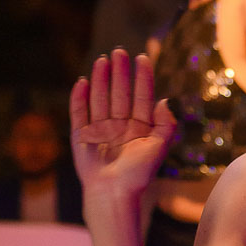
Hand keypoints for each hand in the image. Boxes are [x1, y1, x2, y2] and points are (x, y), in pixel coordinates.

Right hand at [70, 47, 173, 198]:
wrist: (113, 193)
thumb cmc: (138, 174)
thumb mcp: (158, 148)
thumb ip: (166, 125)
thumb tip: (164, 100)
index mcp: (139, 128)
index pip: (141, 97)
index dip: (142, 78)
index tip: (143, 58)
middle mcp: (120, 126)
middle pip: (119, 93)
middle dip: (120, 73)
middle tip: (120, 52)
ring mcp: (100, 130)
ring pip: (100, 99)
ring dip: (101, 79)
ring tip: (103, 60)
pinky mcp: (81, 136)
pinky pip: (79, 113)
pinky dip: (79, 98)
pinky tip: (83, 82)